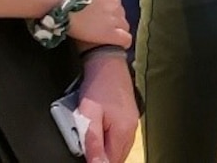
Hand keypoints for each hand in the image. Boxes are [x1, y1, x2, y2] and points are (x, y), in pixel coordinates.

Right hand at [67, 0, 131, 48]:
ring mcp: (114, 19)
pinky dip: (121, 42)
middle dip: (111, 19)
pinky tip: (114, 44)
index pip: (116, 2)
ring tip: (102, 35)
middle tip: (97, 24)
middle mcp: (115, 3)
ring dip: (115, 30)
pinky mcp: (109, 33)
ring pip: (123, 26)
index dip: (108, 9)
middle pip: (120, 14)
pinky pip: (124, 39)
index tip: (98, 13)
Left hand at [76, 48, 138, 162]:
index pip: (111, 161)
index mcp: (123, 132)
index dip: (97, 162)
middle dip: (101, 157)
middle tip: (85, 146)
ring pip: (118, 149)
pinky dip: (108, 140)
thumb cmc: (99, 85)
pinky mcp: (128, 118)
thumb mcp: (88, 115)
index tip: (86, 156)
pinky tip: (99, 132)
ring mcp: (131, 124)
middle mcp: (131, 130)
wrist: (107, 63)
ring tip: (91, 137)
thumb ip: (92, 142)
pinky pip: (119, 138)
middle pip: (116, 157)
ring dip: (104, 149)